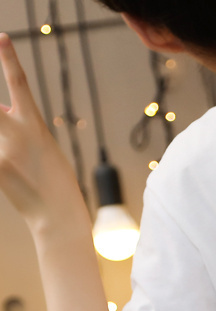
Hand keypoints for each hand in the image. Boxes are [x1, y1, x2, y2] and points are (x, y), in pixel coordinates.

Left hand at [0, 33, 85, 229]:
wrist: (59, 218)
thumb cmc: (54, 184)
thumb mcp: (42, 149)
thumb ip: (17, 127)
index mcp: (35, 125)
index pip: (18, 82)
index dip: (7, 57)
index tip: (1, 37)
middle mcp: (17, 132)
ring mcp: (4, 149)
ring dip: (2, 141)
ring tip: (16, 160)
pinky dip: (0, 159)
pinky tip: (13, 173)